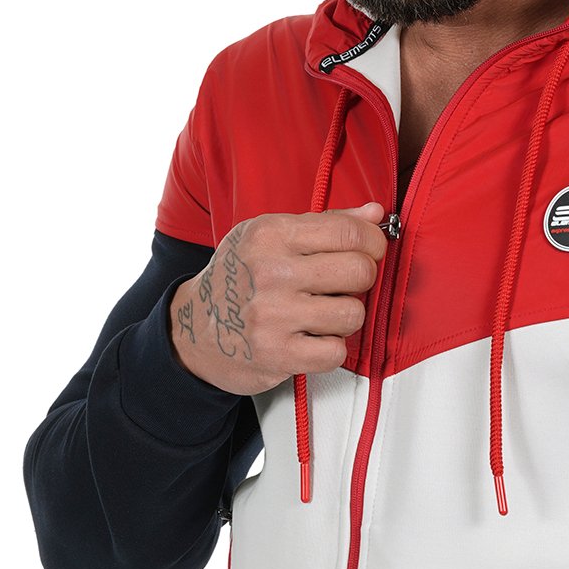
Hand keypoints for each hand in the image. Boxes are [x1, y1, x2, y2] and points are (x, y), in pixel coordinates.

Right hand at [169, 205, 387, 395]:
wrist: (192, 329)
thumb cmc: (239, 278)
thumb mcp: (270, 238)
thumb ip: (325, 224)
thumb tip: (376, 213)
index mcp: (270, 234)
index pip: (349, 233)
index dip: (373, 243)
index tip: (370, 251)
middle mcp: (270, 272)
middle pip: (359, 271)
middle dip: (362, 280)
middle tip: (344, 285)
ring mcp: (272, 316)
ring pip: (352, 313)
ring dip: (345, 317)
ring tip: (323, 314)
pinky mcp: (276, 355)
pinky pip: (335, 352)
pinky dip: (330, 349)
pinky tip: (312, 339)